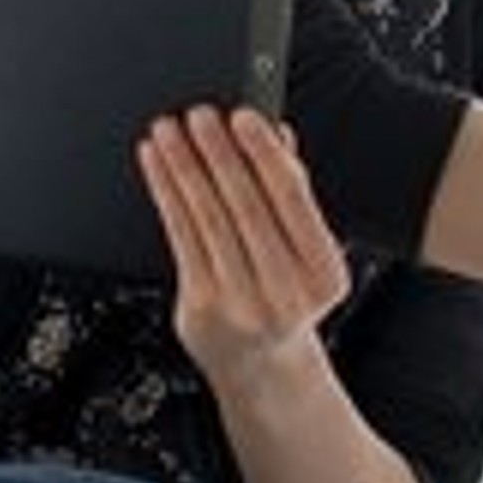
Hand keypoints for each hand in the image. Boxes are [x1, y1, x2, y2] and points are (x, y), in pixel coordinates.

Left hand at [138, 105, 350, 391]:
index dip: (265, 155)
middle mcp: (285, 292)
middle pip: (246, 209)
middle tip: (199, 116)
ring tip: (169, 134)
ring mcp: (240, 303)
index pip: (293, 202)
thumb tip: (277, 135)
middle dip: (218, 155)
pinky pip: (180, 239)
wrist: (263, 365)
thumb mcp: (308, 251)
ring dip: (184, 169)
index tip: (244, 116)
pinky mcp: (200, 306)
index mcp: (324, 274)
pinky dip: (166, 195)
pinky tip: (158, 168)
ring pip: (207, 221)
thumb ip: (295, 193)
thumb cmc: (288, 296)